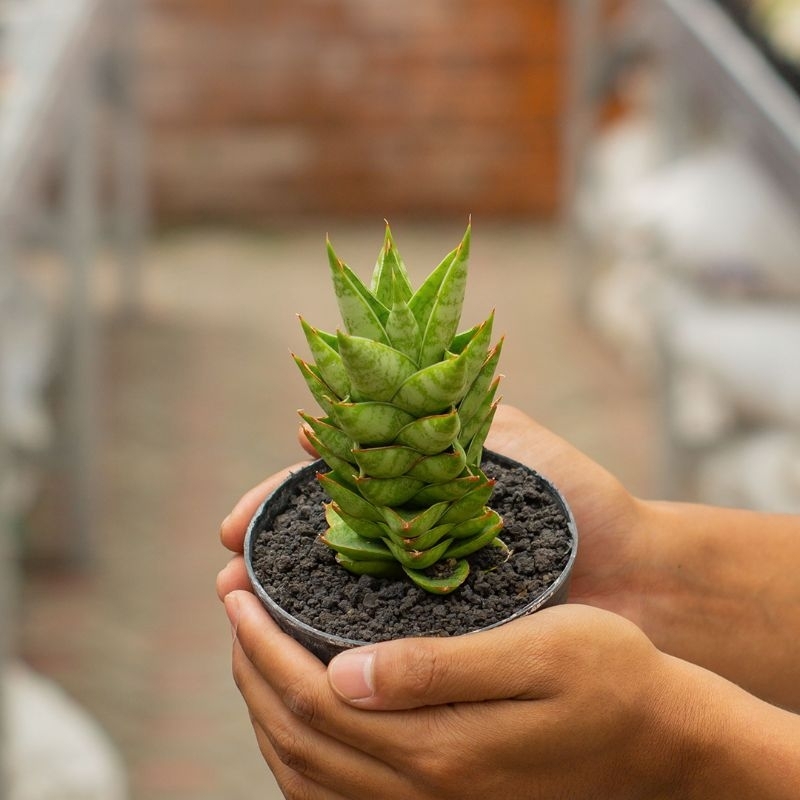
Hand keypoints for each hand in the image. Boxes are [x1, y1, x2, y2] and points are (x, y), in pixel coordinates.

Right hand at [218, 405, 648, 624]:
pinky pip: (383, 646)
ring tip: (241, 619)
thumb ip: (448, 401)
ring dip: (286, 609)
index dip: (279, 508)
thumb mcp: (510, 434)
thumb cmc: (577, 497)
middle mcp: (408, 546)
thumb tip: (366, 377)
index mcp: (415, 496)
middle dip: (268, 560)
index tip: (235, 524)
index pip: (328, 497)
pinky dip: (340, 650)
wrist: (637, 571)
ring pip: (338, 603)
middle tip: (227, 578)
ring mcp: (424, 598)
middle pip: (318, 551)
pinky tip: (303, 659)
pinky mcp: (447, 643)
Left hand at [225, 590, 723, 799]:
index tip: (236, 587)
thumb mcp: (536, 651)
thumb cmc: (609, 675)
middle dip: (248, 664)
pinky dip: (296, 752)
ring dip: (263, 705)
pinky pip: (337, 797)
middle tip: (231, 598)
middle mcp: (422, 792)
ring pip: (305, 773)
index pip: (311, 697)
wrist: (663, 741)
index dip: (261, 640)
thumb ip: (436, 667)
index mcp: (437, 746)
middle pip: (297, 734)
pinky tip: (294, 711)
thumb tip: (340, 672)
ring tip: (248, 645)